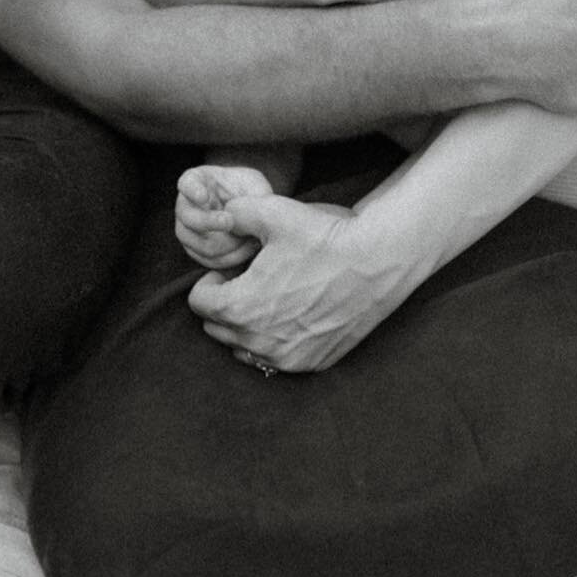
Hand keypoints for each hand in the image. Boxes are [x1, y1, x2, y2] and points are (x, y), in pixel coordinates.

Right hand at [174, 164, 274, 270]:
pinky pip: (209, 261)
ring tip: (250, 238)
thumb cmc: (249, 192)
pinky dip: (230, 258)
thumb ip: (252, 195)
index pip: (187, 184)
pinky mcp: (195, 252)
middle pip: (189, 219)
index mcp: (196, 181)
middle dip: (210, 222)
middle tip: (230, 222)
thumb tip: (249, 213)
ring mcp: (187, 231)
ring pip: (200, 245)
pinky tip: (247, 250)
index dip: (192, 191)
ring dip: (227, 244)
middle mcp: (185, 207)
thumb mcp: (254, 185)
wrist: (248, 214)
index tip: (204, 197)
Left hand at [187, 195, 417, 373]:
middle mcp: (257, 341)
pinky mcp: (313, 363)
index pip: (199, 303)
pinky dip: (276, 341)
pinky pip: (277, 359)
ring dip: (248, 326)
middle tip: (250, 280)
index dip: (211, 281)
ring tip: (271, 297)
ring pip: (244, 348)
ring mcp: (286, 357)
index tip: (232, 268)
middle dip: (226, 304)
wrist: (377, 262)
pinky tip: (294, 314)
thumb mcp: (273, 212)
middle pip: (218, 328)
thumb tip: (222, 215)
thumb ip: (236, 212)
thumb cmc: (324, 238)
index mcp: (239, 307)